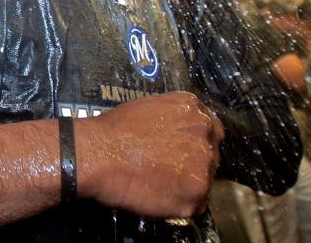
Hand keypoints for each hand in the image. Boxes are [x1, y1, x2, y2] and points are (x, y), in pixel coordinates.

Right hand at [77, 92, 223, 218]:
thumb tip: (180, 133)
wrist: (98, 154)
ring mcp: (203, 165)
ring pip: (204, 179)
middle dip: (194, 161)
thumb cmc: (114, 131)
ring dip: (187, 182)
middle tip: (168, 167)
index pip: (212, 127)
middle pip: (211, 153)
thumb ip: (175, 118)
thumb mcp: (149, 107)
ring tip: (158, 180)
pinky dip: (179, 202)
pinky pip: (195, 203)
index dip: (198, 140)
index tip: (186, 148)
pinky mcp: (196, 194)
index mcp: (193, 109)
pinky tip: (158, 193)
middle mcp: (204, 133)